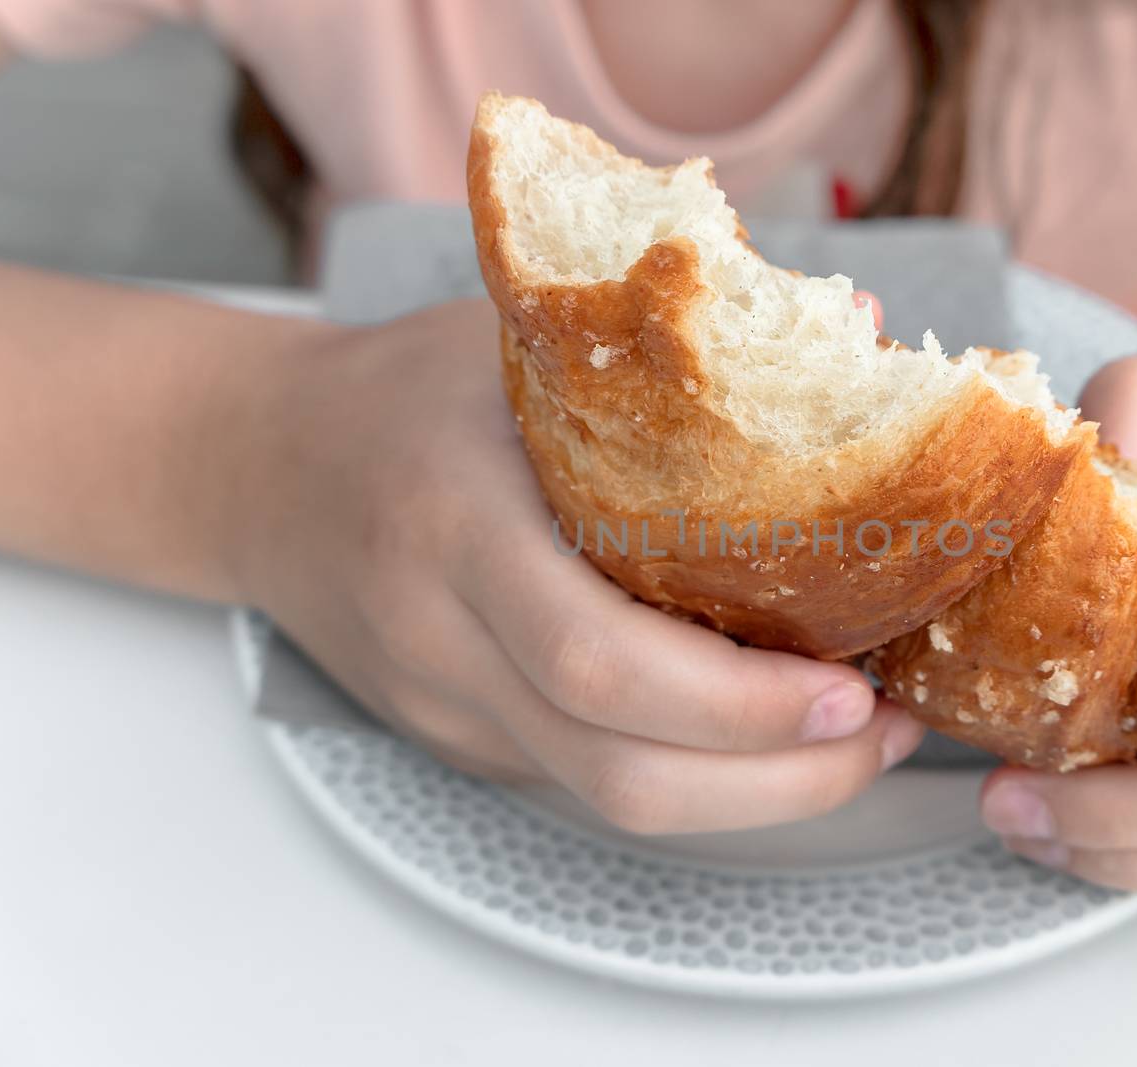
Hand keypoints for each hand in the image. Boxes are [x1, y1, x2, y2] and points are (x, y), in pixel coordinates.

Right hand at [232, 300, 922, 833]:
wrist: (256, 468)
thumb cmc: (402, 389)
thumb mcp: (517, 334)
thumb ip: (675, 341)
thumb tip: (859, 325)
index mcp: (456, 521)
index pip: (598, 658)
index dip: (739, 704)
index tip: (854, 687)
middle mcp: (444, 636)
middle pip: (617, 770)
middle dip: (779, 781)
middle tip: (880, 730)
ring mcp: (445, 706)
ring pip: (608, 804)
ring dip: (754, 796)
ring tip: (851, 742)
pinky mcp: (460, 741)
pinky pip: (589, 781)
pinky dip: (694, 773)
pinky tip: (763, 730)